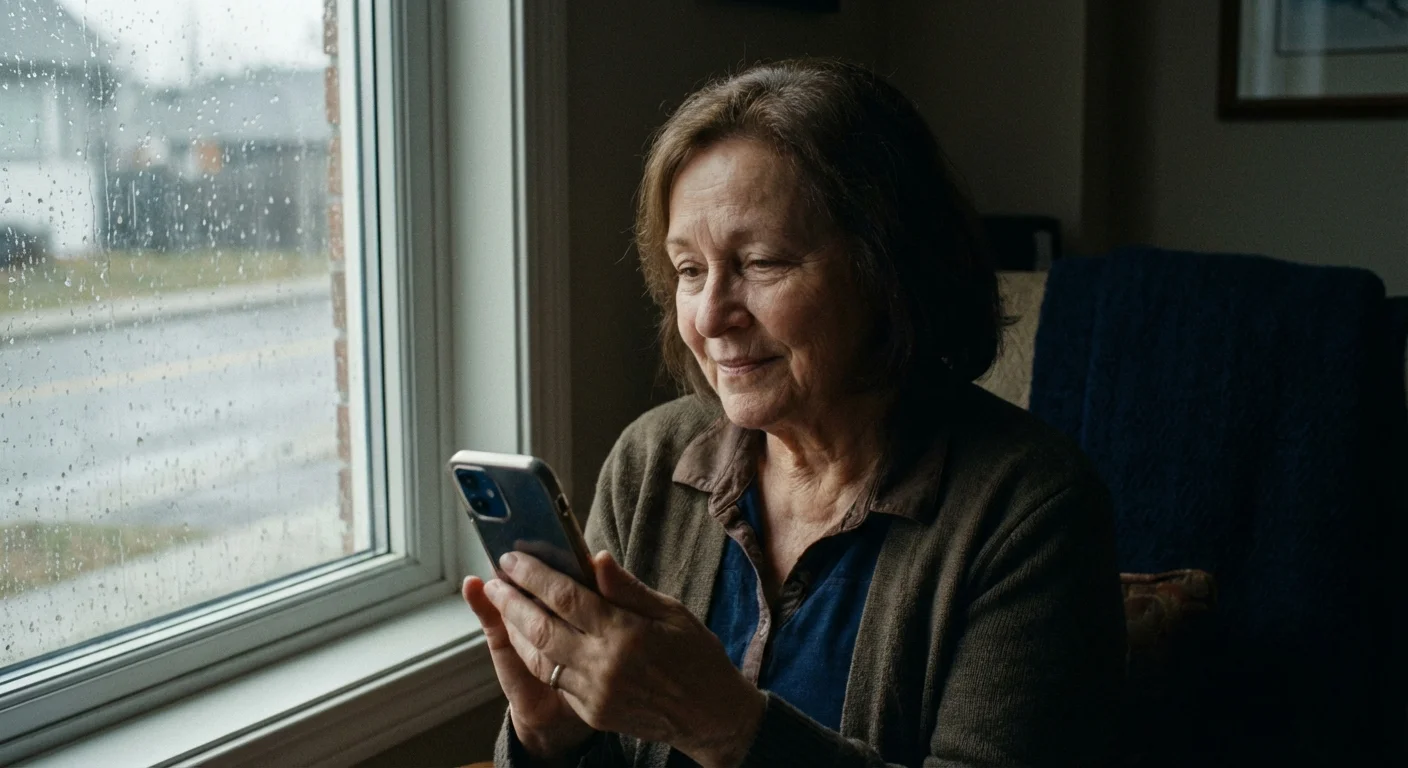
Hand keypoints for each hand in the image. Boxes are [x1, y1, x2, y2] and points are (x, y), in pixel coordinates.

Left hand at [484, 551, 766, 767]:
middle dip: (512, 599)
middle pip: (542, 627)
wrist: (709, 716)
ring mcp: (595, 693)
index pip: (566, 597)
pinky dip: (536, 656)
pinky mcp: (592, 712)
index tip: (513, 558)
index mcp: (626, 633)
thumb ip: (628, 589)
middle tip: (495, 578)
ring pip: (540, 657)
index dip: (534, 575)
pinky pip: (553, 680)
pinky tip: (528, 638)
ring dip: (516, 628)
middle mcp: (604, 664)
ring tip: (503, 604)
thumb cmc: (697, 657)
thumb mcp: (672, 612)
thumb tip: (595, 558)